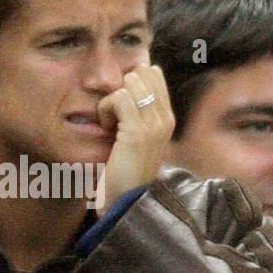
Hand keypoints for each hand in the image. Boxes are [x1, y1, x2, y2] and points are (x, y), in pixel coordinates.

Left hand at [94, 65, 175, 212]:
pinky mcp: (138, 132)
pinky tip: (106, 127)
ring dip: (111, 100)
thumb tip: (130, 76)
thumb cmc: (124, 168)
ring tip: (111, 122)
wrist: (125, 199)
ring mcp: (154, 125)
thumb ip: (138, 110)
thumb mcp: (137, 136)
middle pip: (143, 73)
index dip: (131, 81)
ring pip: (130, 82)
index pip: (154, 73)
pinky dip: (105, 109)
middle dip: (122, 87)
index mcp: (167, 118)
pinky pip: (118, 98)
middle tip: (115, 114)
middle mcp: (165, 119)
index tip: (122, 106)